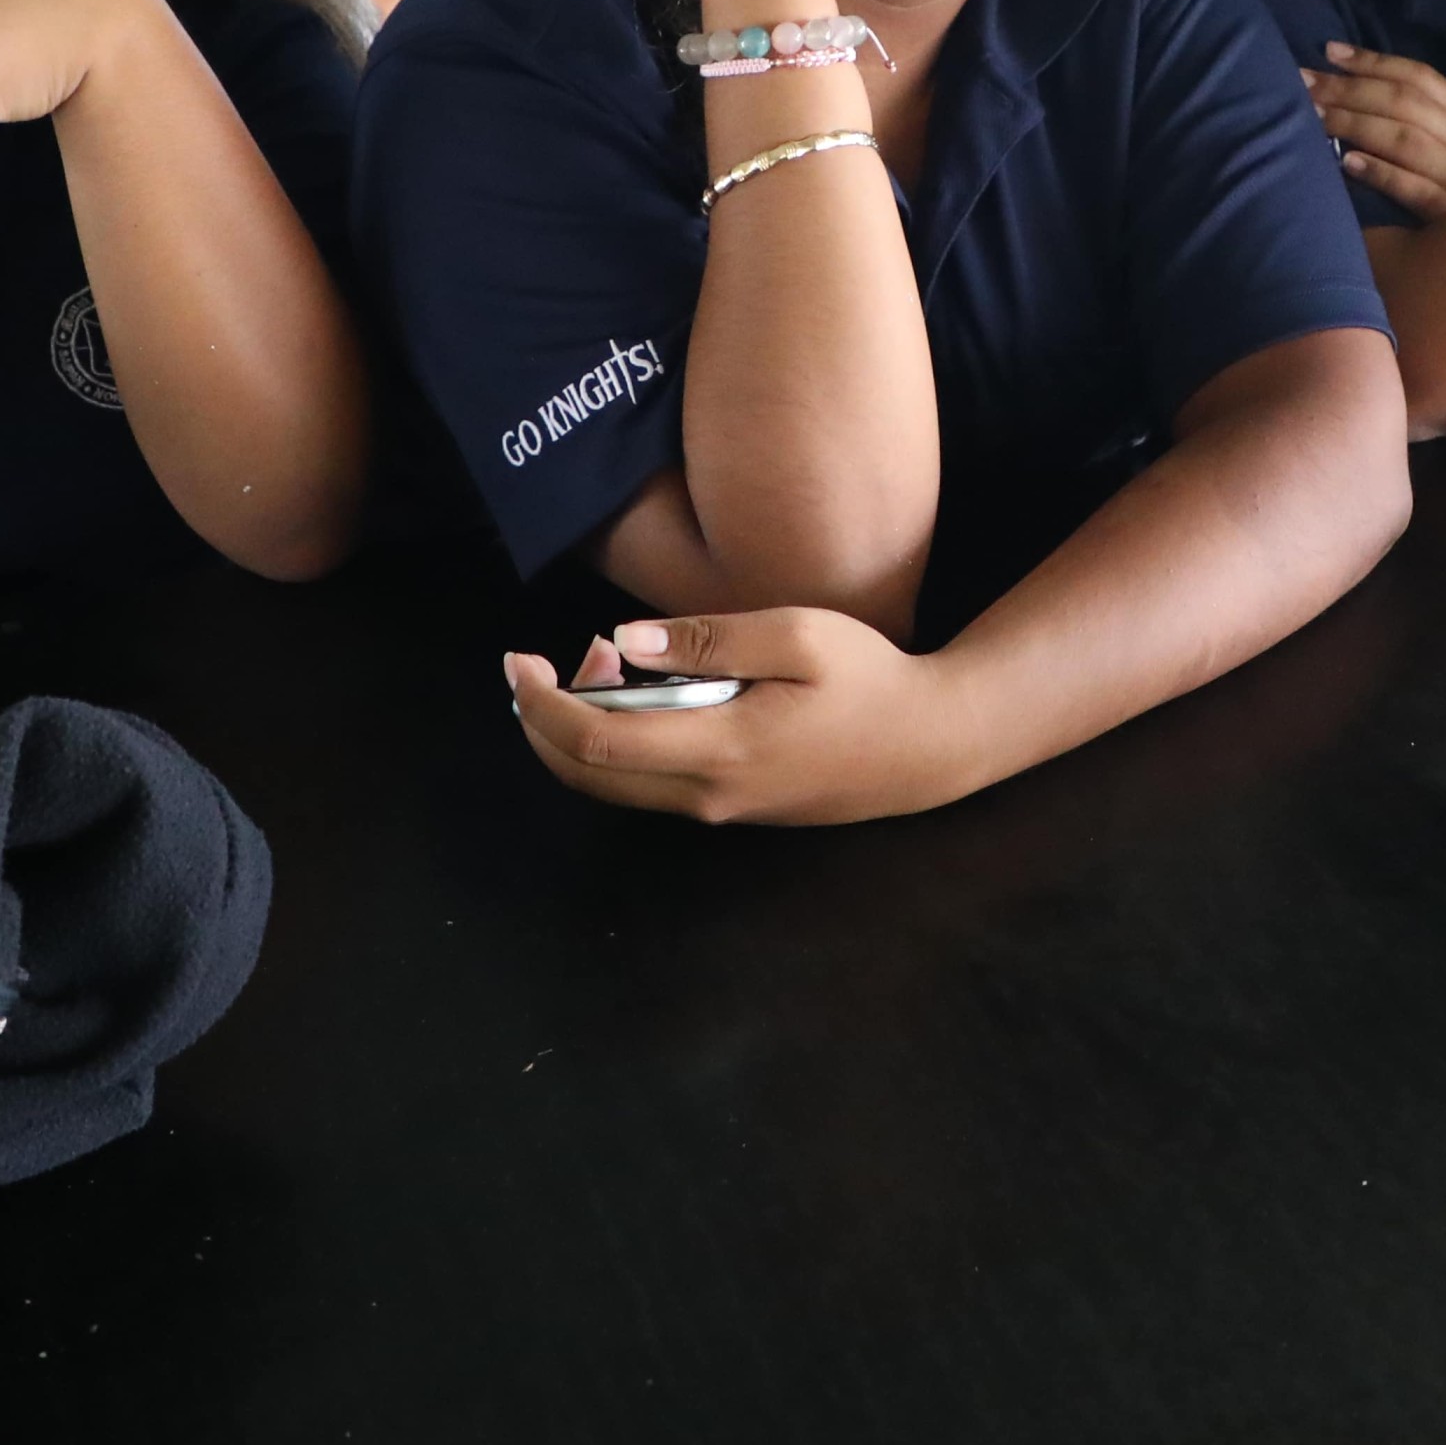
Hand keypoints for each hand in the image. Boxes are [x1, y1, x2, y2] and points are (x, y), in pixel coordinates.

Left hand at [505, 607, 978, 826]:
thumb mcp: (795, 635)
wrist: (925, 746)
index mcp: (718, 747)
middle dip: (543, 721)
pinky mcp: (730, 808)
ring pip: (612, 784)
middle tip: (545, 662)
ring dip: (581, 732)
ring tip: (601, 664)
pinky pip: (647, 784)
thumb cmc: (868, 680)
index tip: (520, 661)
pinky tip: (640, 697)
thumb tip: (626, 641)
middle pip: (587, 774)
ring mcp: (718, 808)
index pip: (594, 740)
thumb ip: (707, 639)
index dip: (541, 703)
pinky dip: (619, 744)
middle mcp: (706, 793)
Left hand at [1306, 44, 1445, 217]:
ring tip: (1313, 115)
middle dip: (1349, 88)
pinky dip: (1384, 174)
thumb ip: (1436, 132)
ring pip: (1406, 139)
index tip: (1329, 51)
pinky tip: (1348, 164)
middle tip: (1301, 81)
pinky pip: (1418, 190)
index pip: (1421, 78)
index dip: (1375, 61)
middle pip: (1405, 103)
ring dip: (1356, 123)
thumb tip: (1373, 108)